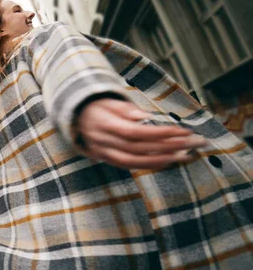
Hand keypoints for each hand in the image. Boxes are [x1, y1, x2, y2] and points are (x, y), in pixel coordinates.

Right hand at [76, 99, 207, 169]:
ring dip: (162, 160)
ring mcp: (104, 153)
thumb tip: (147, 117)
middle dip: (169, 147)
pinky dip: (150, 165)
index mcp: (104, 124)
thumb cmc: (96, 107)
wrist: (75, 118)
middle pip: (139, 149)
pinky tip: (168, 161)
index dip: (159, 133)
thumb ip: (127, 110)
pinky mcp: (107, 160)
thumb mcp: (109, 102)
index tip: (183, 131)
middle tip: (194, 143)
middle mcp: (103, 142)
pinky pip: (130, 166)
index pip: (135, 132)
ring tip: (185, 156)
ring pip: (135, 162)